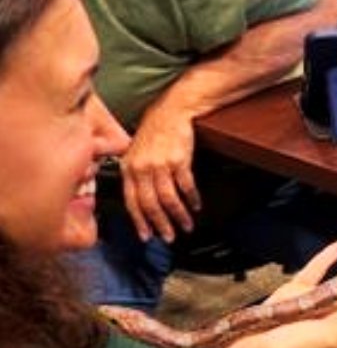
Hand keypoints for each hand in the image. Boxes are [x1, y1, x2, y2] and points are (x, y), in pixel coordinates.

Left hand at [120, 104, 199, 242]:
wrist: (172, 110)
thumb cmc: (155, 130)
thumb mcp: (135, 151)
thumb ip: (134, 173)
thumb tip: (140, 197)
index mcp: (128, 167)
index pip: (131, 201)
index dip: (140, 221)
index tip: (147, 235)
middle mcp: (141, 167)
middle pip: (150, 204)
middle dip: (160, 224)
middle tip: (169, 237)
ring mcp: (160, 164)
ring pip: (168, 198)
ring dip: (178, 215)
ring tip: (186, 225)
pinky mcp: (178, 160)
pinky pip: (185, 186)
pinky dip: (191, 198)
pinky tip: (196, 205)